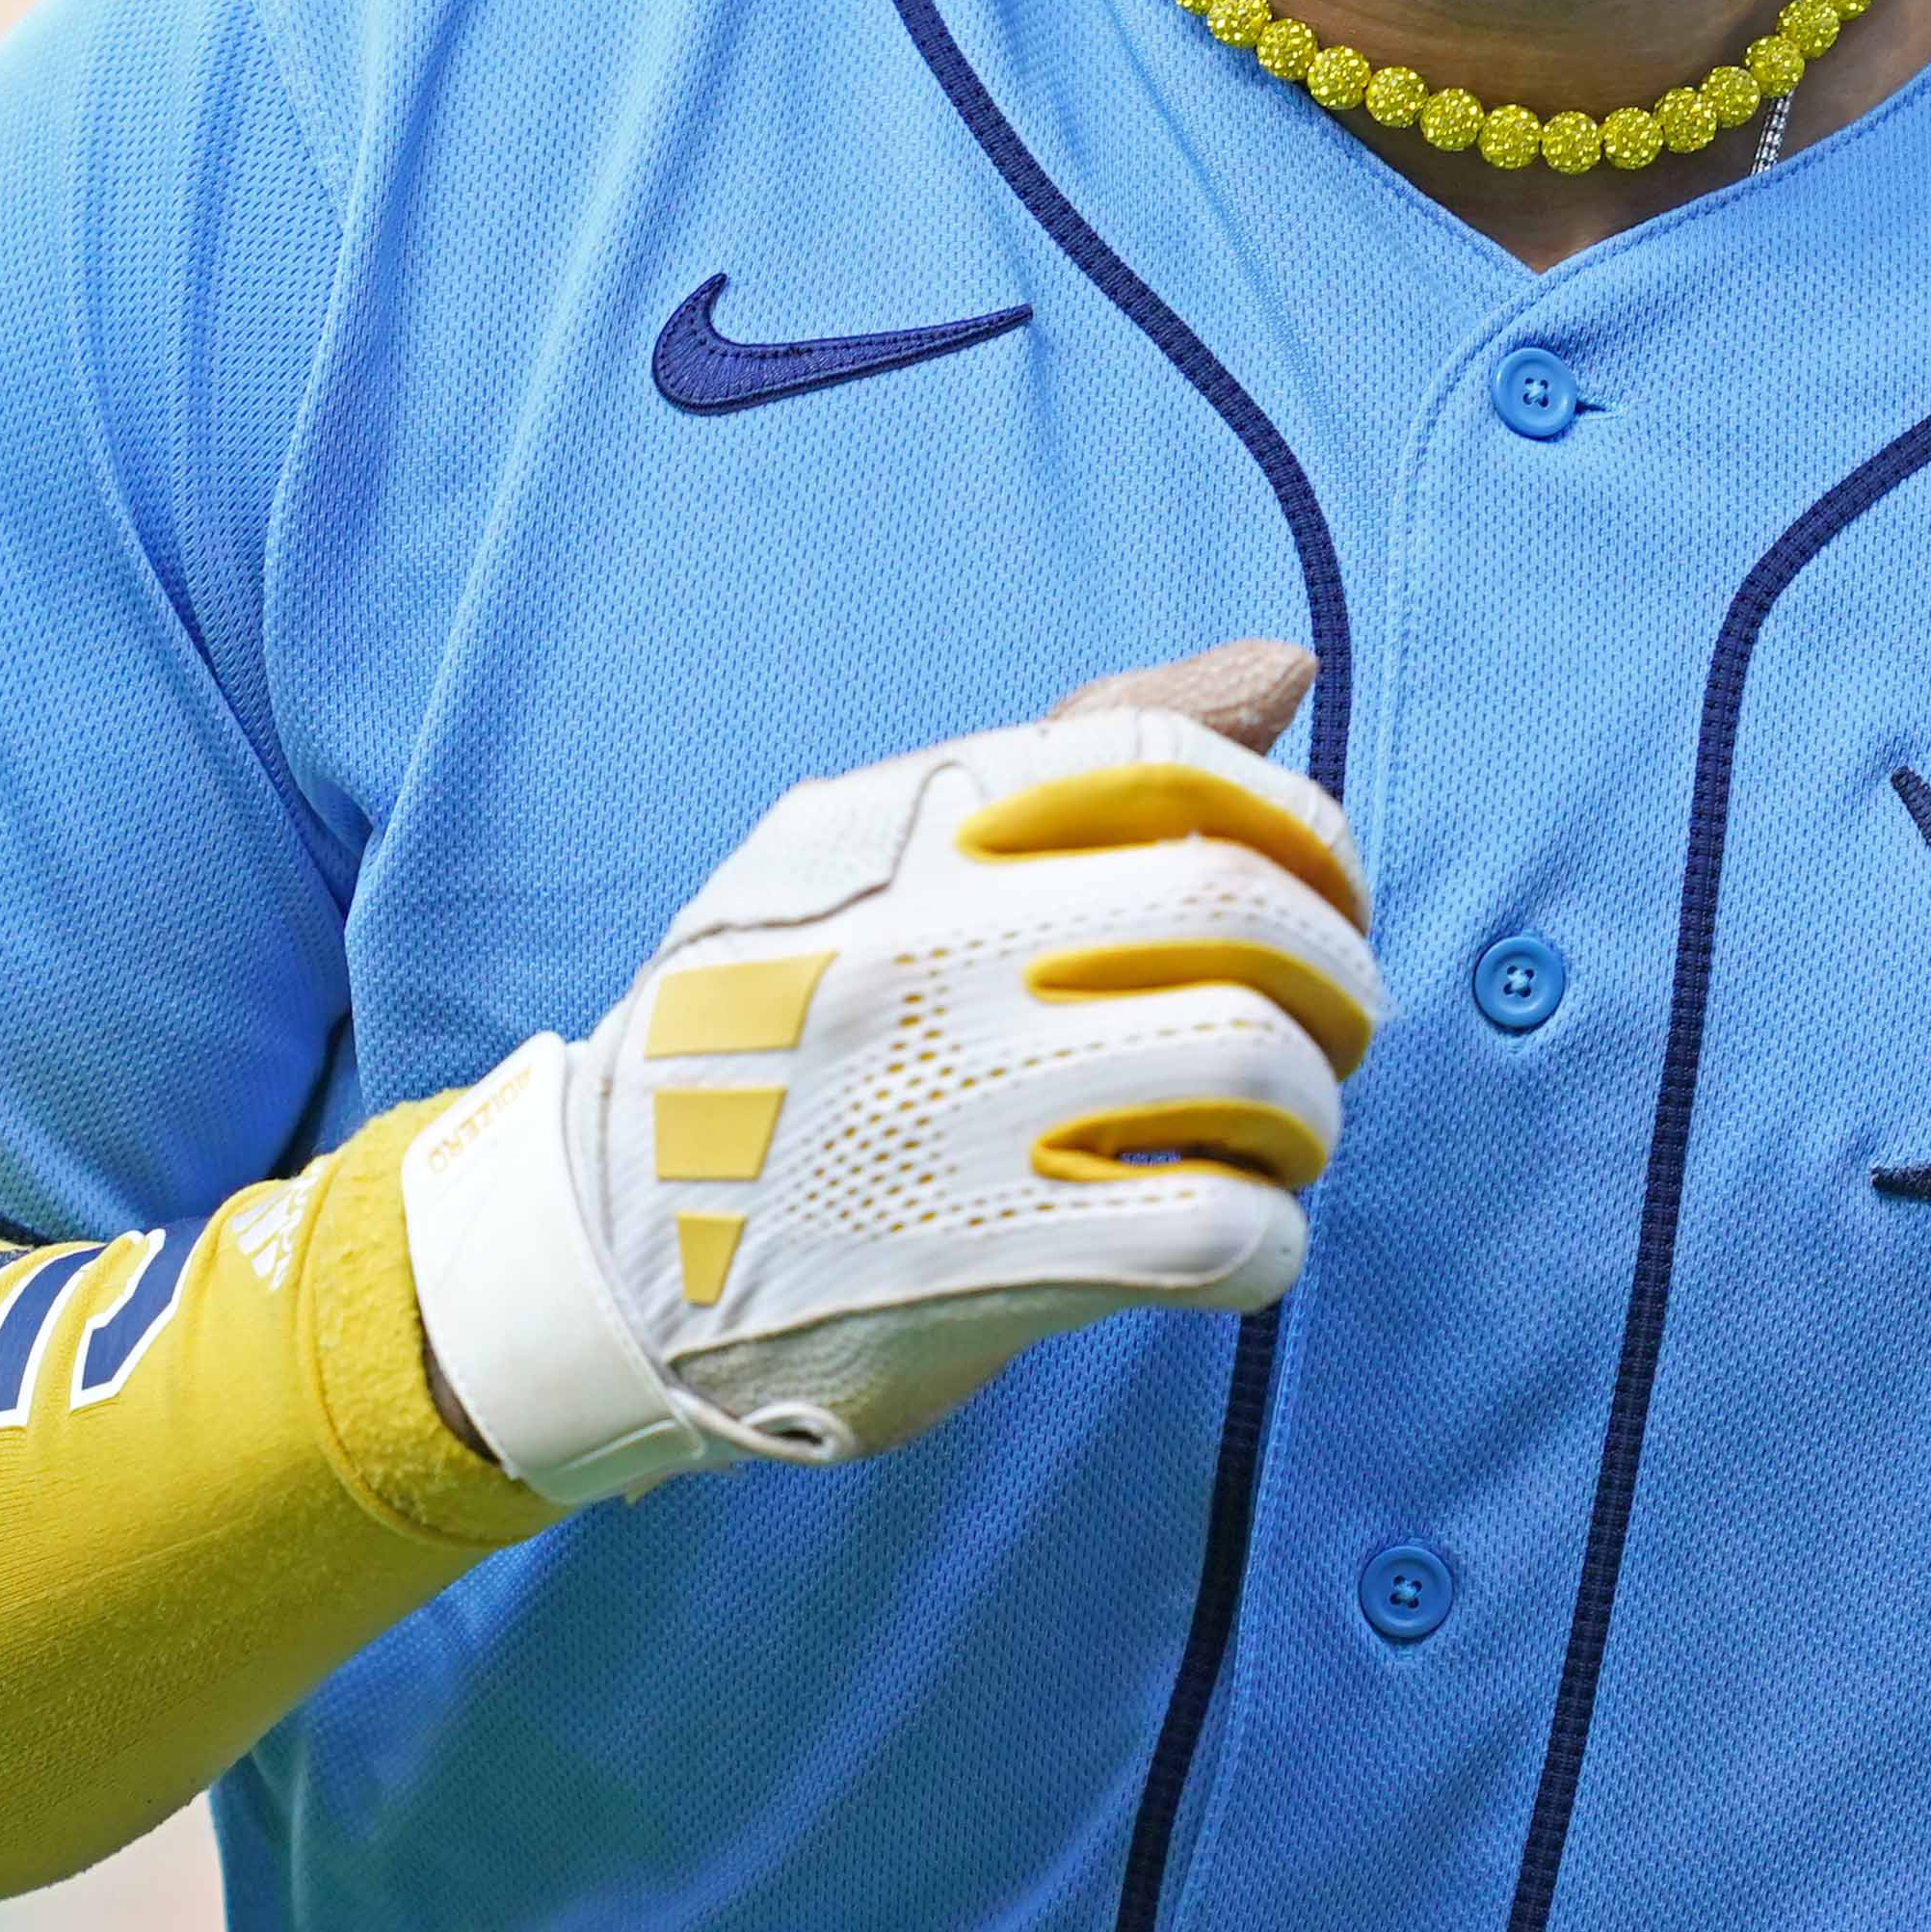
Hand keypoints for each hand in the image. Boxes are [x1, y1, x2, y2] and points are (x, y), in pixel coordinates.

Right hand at [403, 644, 1374, 1499]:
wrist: (596, 1252)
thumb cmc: (770, 1032)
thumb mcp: (872, 852)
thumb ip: (1083, 753)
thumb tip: (1287, 667)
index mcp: (905, 831)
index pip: (1164, 762)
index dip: (1293, 825)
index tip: (1318, 892)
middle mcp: (929, 949)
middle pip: (1241, 912)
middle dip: (1335, 977)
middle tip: (1326, 1031)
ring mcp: (950, 1108)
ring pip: (1255, 1067)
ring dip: (1309, 1113)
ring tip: (1272, 1140)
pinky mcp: (978, 1264)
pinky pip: (1214, 1231)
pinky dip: (1266, 1237)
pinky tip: (1229, 1239)